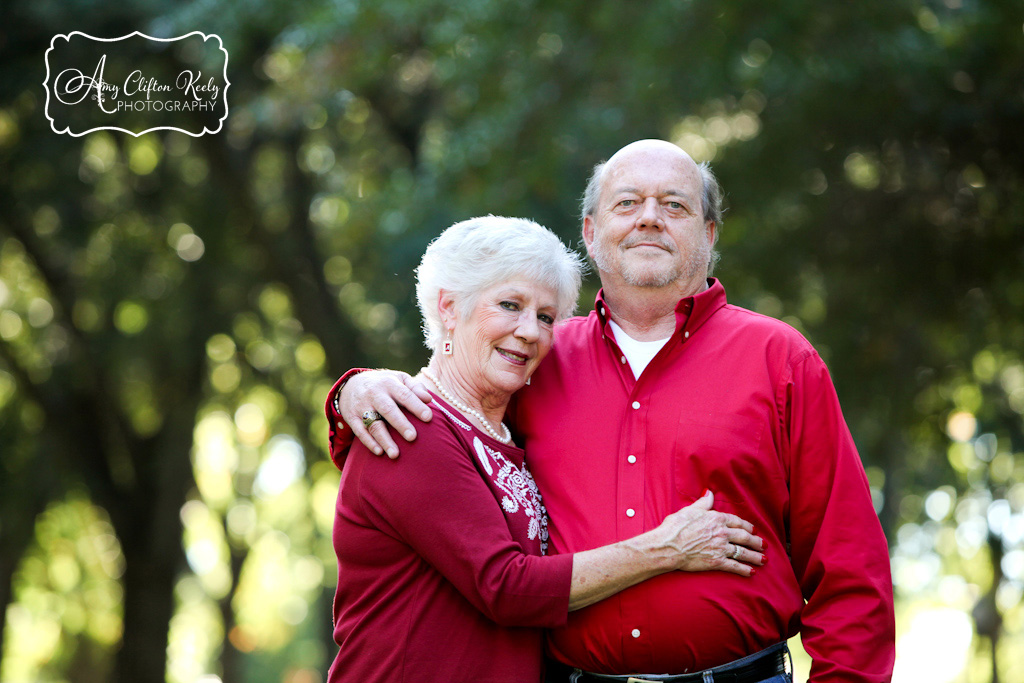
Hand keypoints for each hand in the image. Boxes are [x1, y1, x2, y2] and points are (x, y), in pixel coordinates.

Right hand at [340, 370, 431, 457]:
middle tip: (412, 437)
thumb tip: (429, 399)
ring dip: (384, 440)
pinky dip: (369, 442)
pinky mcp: (351, 417)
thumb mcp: (399, 379)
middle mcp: (374, 394)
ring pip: (374, 424)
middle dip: (400, 424)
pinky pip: (360, 431)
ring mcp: (361, 406)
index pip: (404, 395)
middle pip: (388, 410)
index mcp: (389, 383)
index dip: (416, 406)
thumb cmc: (385, 384)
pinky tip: (379, 452)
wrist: (351, 384)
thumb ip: (415, 388)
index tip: (428, 418)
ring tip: (395, 454)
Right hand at [647, 491, 765, 575]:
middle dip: (756, 542)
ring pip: (743, 552)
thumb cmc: (675, 527)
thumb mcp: (690, 510)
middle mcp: (722, 533)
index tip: (753, 530)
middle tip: (763, 544)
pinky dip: (744, 570)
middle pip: (744, 537)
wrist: (669, 545)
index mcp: (716, 519)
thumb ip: (703, 503)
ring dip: (755, 556)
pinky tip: (751, 572)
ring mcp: (721, 548)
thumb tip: (709, 493)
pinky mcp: (717, 562)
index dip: (747, 526)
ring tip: (763, 559)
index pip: (737, 522)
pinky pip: (734, 566)